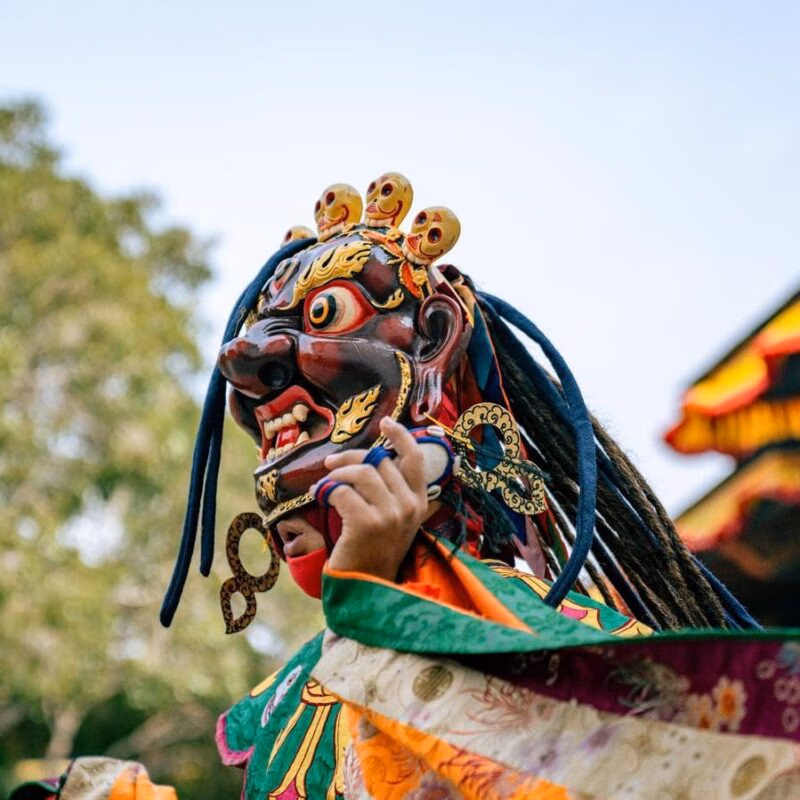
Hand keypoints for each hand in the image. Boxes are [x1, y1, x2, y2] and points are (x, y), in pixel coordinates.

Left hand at [316, 417, 429, 581]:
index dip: (401, 436)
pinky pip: (341, 491)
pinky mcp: (367, 524)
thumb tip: (373, 457)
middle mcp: (409, 507)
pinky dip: (325, 490)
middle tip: (330, 465)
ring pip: (360, 473)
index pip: (415, 459)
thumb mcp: (394, 521)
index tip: (387, 421)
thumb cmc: (373, 552)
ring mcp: (390, 516)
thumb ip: (392, 492)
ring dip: (336, 474)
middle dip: (350, 458)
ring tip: (324, 485)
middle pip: (379, 461)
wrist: (364, 589)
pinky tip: (319, 497)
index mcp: (419, 502)